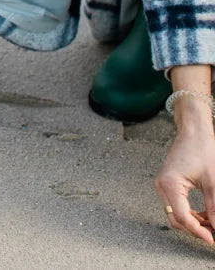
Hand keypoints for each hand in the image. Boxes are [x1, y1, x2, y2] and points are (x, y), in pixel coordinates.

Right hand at [156, 118, 214, 243]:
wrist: (194, 130)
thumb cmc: (202, 149)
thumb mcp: (212, 181)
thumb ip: (214, 207)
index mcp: (169, 183)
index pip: (182, 217)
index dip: (199, 232)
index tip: (212, 240)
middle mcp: (162, 185)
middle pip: (176, 219)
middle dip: (195, 229)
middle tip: (213, 235)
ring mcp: (163, 184)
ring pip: (176, 214)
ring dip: (194, 223)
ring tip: (212, 225)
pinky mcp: (168, 183)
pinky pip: (177, 206)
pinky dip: (191, 214)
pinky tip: (205, 215)